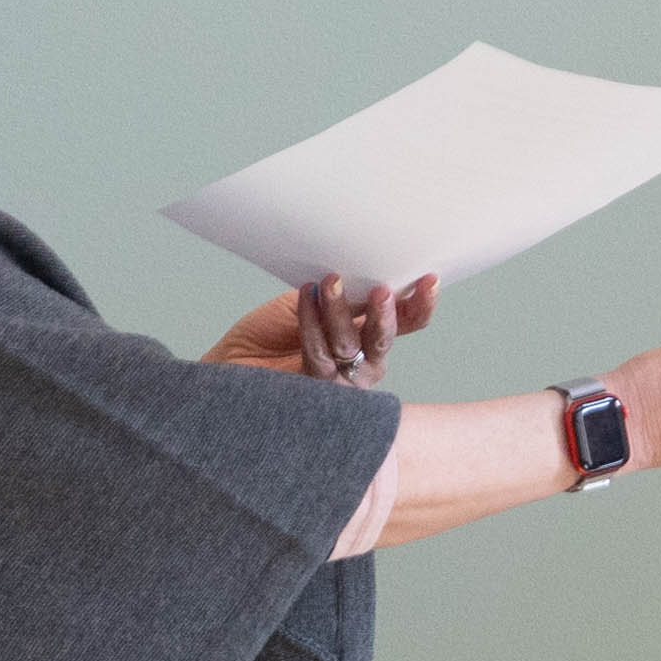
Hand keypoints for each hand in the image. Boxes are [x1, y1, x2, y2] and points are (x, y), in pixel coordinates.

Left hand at [208, 272, 440, 387]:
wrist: (232, 363)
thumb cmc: (271, 332)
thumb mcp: (311, 301)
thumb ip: (343, 295)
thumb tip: (365, 271)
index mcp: (368, 337)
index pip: (406, 323)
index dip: (419, 305)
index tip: (428, 280)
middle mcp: (362, 362)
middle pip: (385, 340)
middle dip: (386, 315)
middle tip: (382, 291)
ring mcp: (341, 380)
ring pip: (352, 347)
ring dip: (342, 313)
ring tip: (330, 283)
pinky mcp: (315, 390)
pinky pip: (319, 353)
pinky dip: (311, 322)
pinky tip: (304, 297)